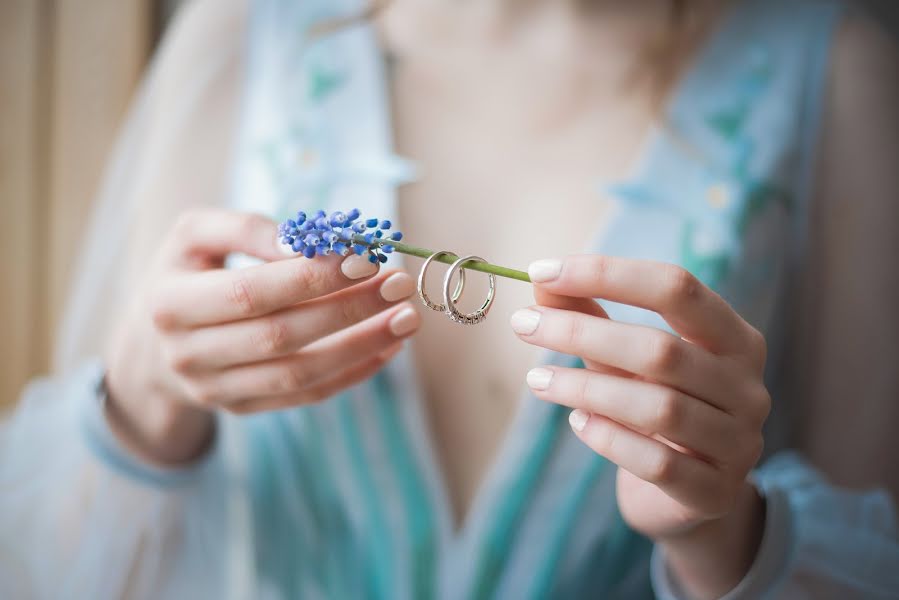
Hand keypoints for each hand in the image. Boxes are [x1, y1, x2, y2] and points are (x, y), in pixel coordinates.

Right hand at [105, 209, 420, 464]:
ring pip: (300, 373)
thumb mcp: (195, 234)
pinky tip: (388, 346)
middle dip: (349, 308)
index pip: (251, 293)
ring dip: (362, 346)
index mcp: (172, 304)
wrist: (153, 343)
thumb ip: (245, 228)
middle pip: (282, 336)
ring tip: (407, 318)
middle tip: (400, 284)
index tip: (366, 257)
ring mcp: (217, 390)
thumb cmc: (186, 273)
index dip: (312, 277)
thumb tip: (309, 242)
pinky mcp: (243, 409)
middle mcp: (189, 354)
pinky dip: (353, 372)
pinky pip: (306, 395)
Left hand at [511, 255, 769, 543]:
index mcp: (735, 338)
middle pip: (662, 349)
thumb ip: (590, 314)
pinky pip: (658, 462)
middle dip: (583, 332)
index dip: (608, 274)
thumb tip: (542, 280)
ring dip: (585, 388)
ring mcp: (739, 443)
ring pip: (659, 407)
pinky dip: (609, 438)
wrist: (684, 496)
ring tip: (537, 380)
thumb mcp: (624, 358)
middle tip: (524, 325)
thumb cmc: (653, 407)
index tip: (542, 271)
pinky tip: (577, 423)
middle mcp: (748, 387)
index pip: (677, 288)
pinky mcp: (715, 492)